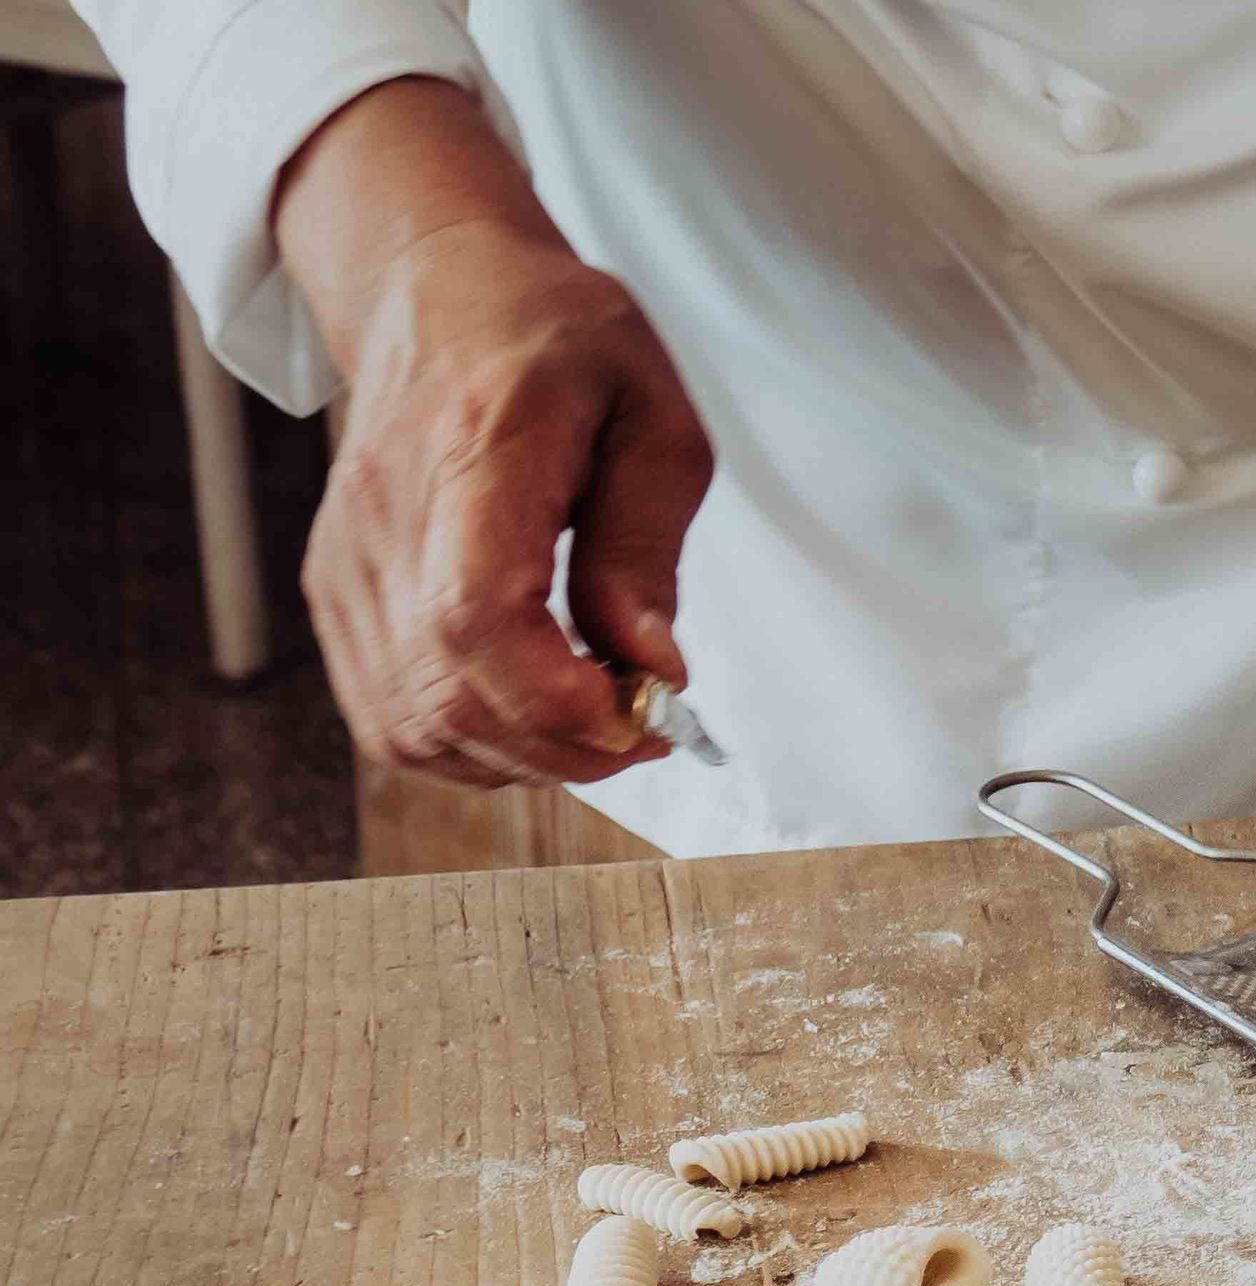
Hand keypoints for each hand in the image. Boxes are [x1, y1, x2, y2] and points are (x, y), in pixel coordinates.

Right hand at [277, 81, 710, 787]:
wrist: (437, 288)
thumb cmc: (555, 339)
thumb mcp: (652, 418)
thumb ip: (646, 546)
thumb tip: (652, 667)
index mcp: (476, 450)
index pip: (477, 616)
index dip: (558, 701)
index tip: (641, 713)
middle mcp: (387, 514)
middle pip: (444, 694)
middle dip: (562, 749)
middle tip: (642, 728)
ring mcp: (347, 559)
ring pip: (410, 725)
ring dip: (519, 760)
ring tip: (592, 717)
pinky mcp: (335, 590)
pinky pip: (388, 716)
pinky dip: (468, 746)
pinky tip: (530, 713)